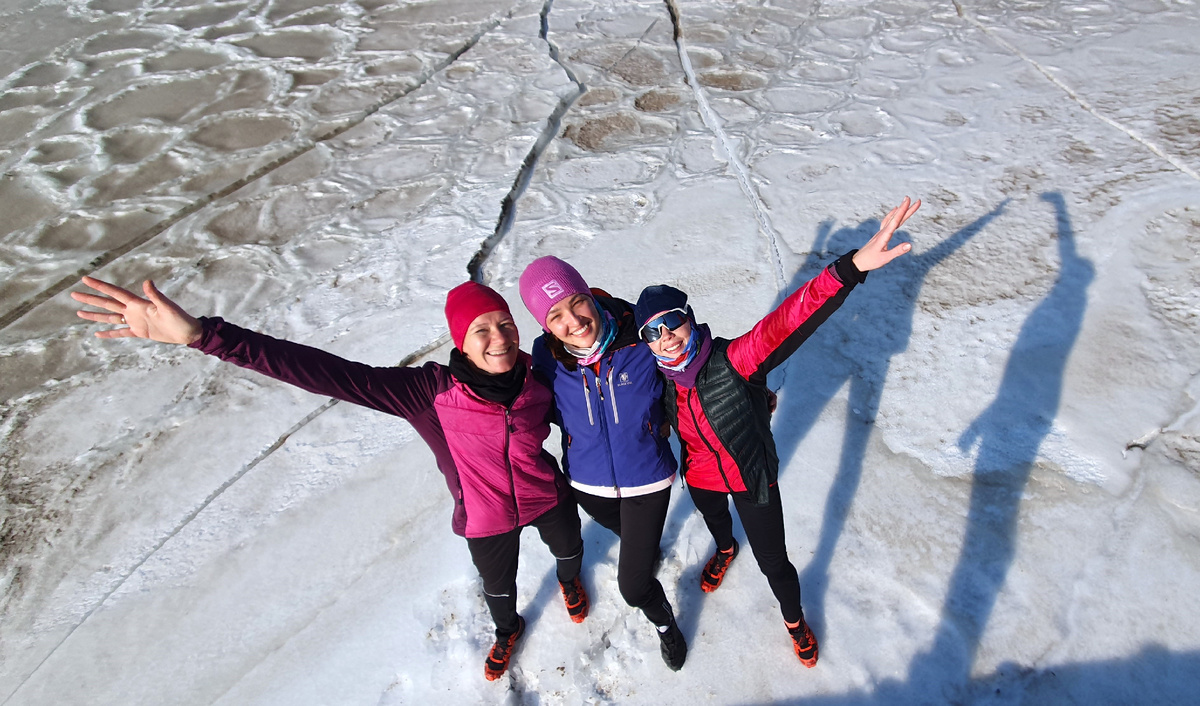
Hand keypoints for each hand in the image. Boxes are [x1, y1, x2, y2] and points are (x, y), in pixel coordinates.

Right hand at [72, 276, 202, 344]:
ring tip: (79, 312)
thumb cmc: (180, 318)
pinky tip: (97, 333)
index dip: (100, 286)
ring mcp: (135, 321)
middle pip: (107, 303)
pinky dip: (109, 333)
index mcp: (138, 303)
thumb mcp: (167, 306)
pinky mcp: (139, 332)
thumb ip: (156, 295)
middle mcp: (133, 310)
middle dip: (91, 299)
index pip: (114, 292)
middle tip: (73, 294)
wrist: (188, 332)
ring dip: (95, 315)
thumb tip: (147, 281)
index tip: (85, 279)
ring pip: (110, 317)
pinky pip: (120, 332)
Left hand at [852, 197, 921, 271]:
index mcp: (884, 236)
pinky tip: (894, 210)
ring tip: (907, 202)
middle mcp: (882, 232)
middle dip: (906, 208)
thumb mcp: (885, 258)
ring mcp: (881, 232)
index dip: (902, 210)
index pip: (895, 221)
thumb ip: (897, 251)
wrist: (858, 262)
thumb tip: (910, 245)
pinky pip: (887, 221)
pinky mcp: (880, 234)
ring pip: (892, 218)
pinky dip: (892, 215)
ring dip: (901, 210)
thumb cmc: (871, 261)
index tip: (908, 200)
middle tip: (917, 200)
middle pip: (896, 218)